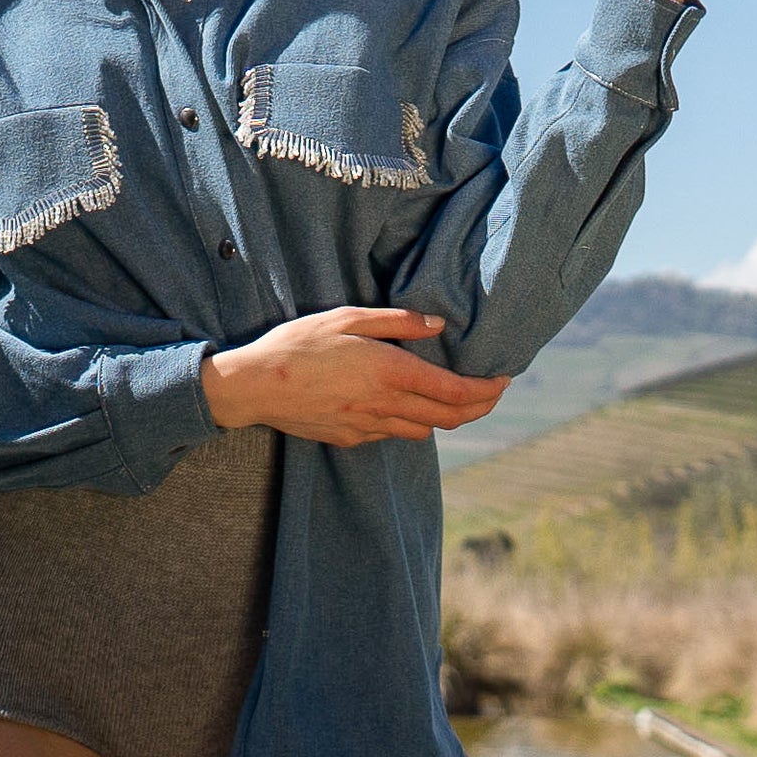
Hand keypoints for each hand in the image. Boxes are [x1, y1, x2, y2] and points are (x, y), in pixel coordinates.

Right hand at [202, 305, 507, 447]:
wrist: (254, 385)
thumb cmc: (298, 343)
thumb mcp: (347, 318)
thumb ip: (397, 321)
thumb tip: (438, 324)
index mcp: (390, 371)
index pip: (455, 391)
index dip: (486, 390)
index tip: (502, 380)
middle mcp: (385, 404)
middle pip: (449, 418)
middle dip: (479, 408)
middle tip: (492, 394)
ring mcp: (368, 426)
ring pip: (424, 431)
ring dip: (446, 418)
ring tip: (454, 400)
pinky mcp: (351, 439)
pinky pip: (393, 434)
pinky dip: (411, 423)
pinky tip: (406, 407)